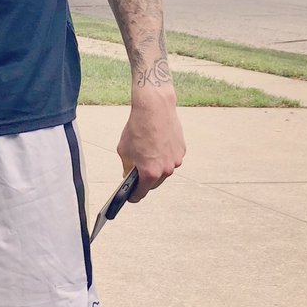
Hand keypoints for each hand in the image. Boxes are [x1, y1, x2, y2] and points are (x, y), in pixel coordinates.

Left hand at [117, 86, 184, 200]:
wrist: (154, 109)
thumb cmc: (137, 129)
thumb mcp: (124, 150)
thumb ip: (127, 167)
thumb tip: (129, 175)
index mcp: (150, 172)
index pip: (141, 193)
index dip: (133, 196)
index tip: (130, 197)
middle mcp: (166, 170)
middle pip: (154, 183)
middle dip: (144, 181)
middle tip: (136, 177)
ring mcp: (176, 160)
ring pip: (164, 170)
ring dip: (156, 168)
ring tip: (147, 157)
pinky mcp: (182, 150)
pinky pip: (170, 158)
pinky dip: (163, 156)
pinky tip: (156, 146)